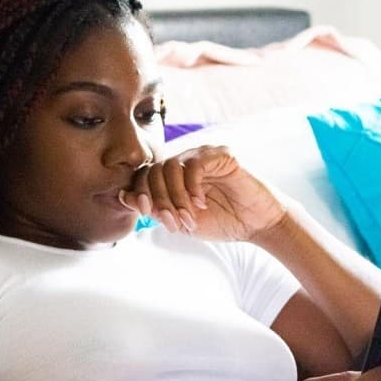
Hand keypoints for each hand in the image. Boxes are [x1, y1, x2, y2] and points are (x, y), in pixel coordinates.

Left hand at [118, 145, 286, 241]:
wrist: (255, 224)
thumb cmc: (221, 222)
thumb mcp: (181, 221)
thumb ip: (155, 209)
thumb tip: (124, 196)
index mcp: (174, 176)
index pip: (145, 176)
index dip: (141, 193)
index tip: (147, 214)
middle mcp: (186, 162)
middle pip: (155, 171)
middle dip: (159, 200)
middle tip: (173, 223)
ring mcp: (203, 156)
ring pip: (171, 167)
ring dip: (175, 198)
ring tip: (189, 217)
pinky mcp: (221, 155)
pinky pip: (195, 165)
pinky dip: (192, 187)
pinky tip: (201, 204)